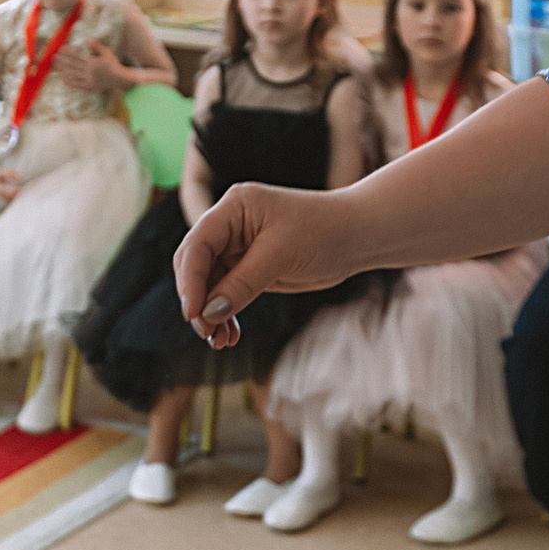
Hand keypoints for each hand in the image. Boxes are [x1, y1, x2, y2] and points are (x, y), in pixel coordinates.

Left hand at [54, 40, 126, 93]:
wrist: (120, 79)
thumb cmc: (112, 63)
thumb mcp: (107, 53)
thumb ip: (97, 46)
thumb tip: (87, 39)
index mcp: (93, 62)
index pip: (77, 56)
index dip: (68, 52)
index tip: (60, 48)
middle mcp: (90, 72)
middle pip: (72, 65)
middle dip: (62, 61)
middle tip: (53, 57)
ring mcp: (89, 80)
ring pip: (73, 75)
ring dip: (63, 71)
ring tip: (55, 66)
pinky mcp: (89, 87)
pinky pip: (77, 85)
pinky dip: (69, 82)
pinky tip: (62, 79)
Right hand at [175, 182, 359, 347]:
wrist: (358, 236)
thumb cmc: (323, 232)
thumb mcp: (280, 256)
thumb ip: (242, 284)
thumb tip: (208, 314)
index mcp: (234, 207)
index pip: (197, 244)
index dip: (190, 281)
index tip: (193, 314)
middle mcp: (230, 225)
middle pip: (195, 265)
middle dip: (197, 300)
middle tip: (205, 331)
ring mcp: (238, 247)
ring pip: (209, 285)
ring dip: (211, 314)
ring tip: (220, 342)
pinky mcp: (250, 267)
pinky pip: (227, 293)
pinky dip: (226, 314)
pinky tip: (230, 335)